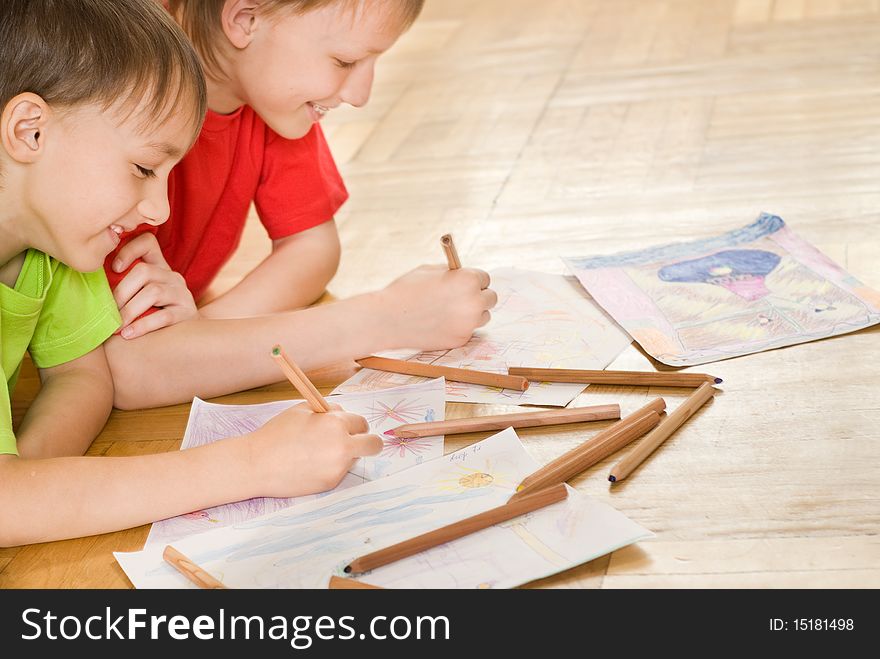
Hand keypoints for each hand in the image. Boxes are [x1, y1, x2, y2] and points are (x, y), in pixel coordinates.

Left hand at [111, 233, 197, 338]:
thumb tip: (88, 282)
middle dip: (121, 292)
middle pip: (144, 271)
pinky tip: (128, 334)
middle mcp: (172, 276)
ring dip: (130, 310)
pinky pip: (163, 316)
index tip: (114, 268)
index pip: (147, 242)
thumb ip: (121, 285)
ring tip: (117, 326)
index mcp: (159, 267)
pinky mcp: (187, 313)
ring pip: (153, 292)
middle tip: (109, 311)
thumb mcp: (137, 295)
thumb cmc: (148, 316)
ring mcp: (182, 294)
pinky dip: (142, 325)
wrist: (182, 338)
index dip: (129, 249)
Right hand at [249, 402, 381, 496]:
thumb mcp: (302, 410)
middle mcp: (342, 446)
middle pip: (374, 445)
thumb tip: (343, 416)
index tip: (351, 428)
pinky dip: (331, 468)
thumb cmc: (277, 434)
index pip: (361, 423)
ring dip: (346, 455)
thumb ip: (328, 412)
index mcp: (336, 424)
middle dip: (368, 442)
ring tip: (318, 454)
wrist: (257, 464)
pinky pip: (340, 472)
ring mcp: (338, 467)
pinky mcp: (330, 483)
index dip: (355, 425)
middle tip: (356, 443)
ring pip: (355, 459)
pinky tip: (310, 466)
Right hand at [378, 264, 497, 350]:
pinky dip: (458, 327)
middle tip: (466, 297)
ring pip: (483, 317)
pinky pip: (467, 331)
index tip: (468, 283)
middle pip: (491, 298)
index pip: (485, 278)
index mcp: (468, 280)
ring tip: (452, 311)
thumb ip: (451, 273)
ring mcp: (468, 323)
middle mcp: (473, 302)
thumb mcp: (430, 270)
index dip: (474, 280)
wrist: (388, 319)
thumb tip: (463, 276)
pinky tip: (440, 323)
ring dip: (473, 313)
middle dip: (480, 296)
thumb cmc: (406, 290)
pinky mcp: (460, 340)